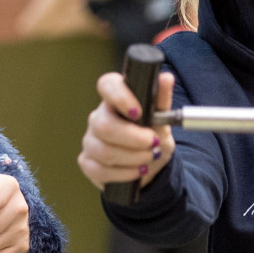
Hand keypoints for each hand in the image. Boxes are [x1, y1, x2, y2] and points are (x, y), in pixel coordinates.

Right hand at [77, 70, 173, 191]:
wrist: (150, 167)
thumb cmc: (153, 137)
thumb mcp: (164, 120)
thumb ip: (162, 100)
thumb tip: (166, 78)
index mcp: (116, 100)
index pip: (107, 85)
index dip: (119, 96)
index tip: (137, 112)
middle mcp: (99, 117)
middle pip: (103, 125)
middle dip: (132, 138)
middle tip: (153, 143)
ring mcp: (91, 140)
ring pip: (103, 150)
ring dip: (132, 157)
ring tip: (149, 157)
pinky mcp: (87, 162)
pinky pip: (100, 170)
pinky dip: (124, 174)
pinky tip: (137, 172)